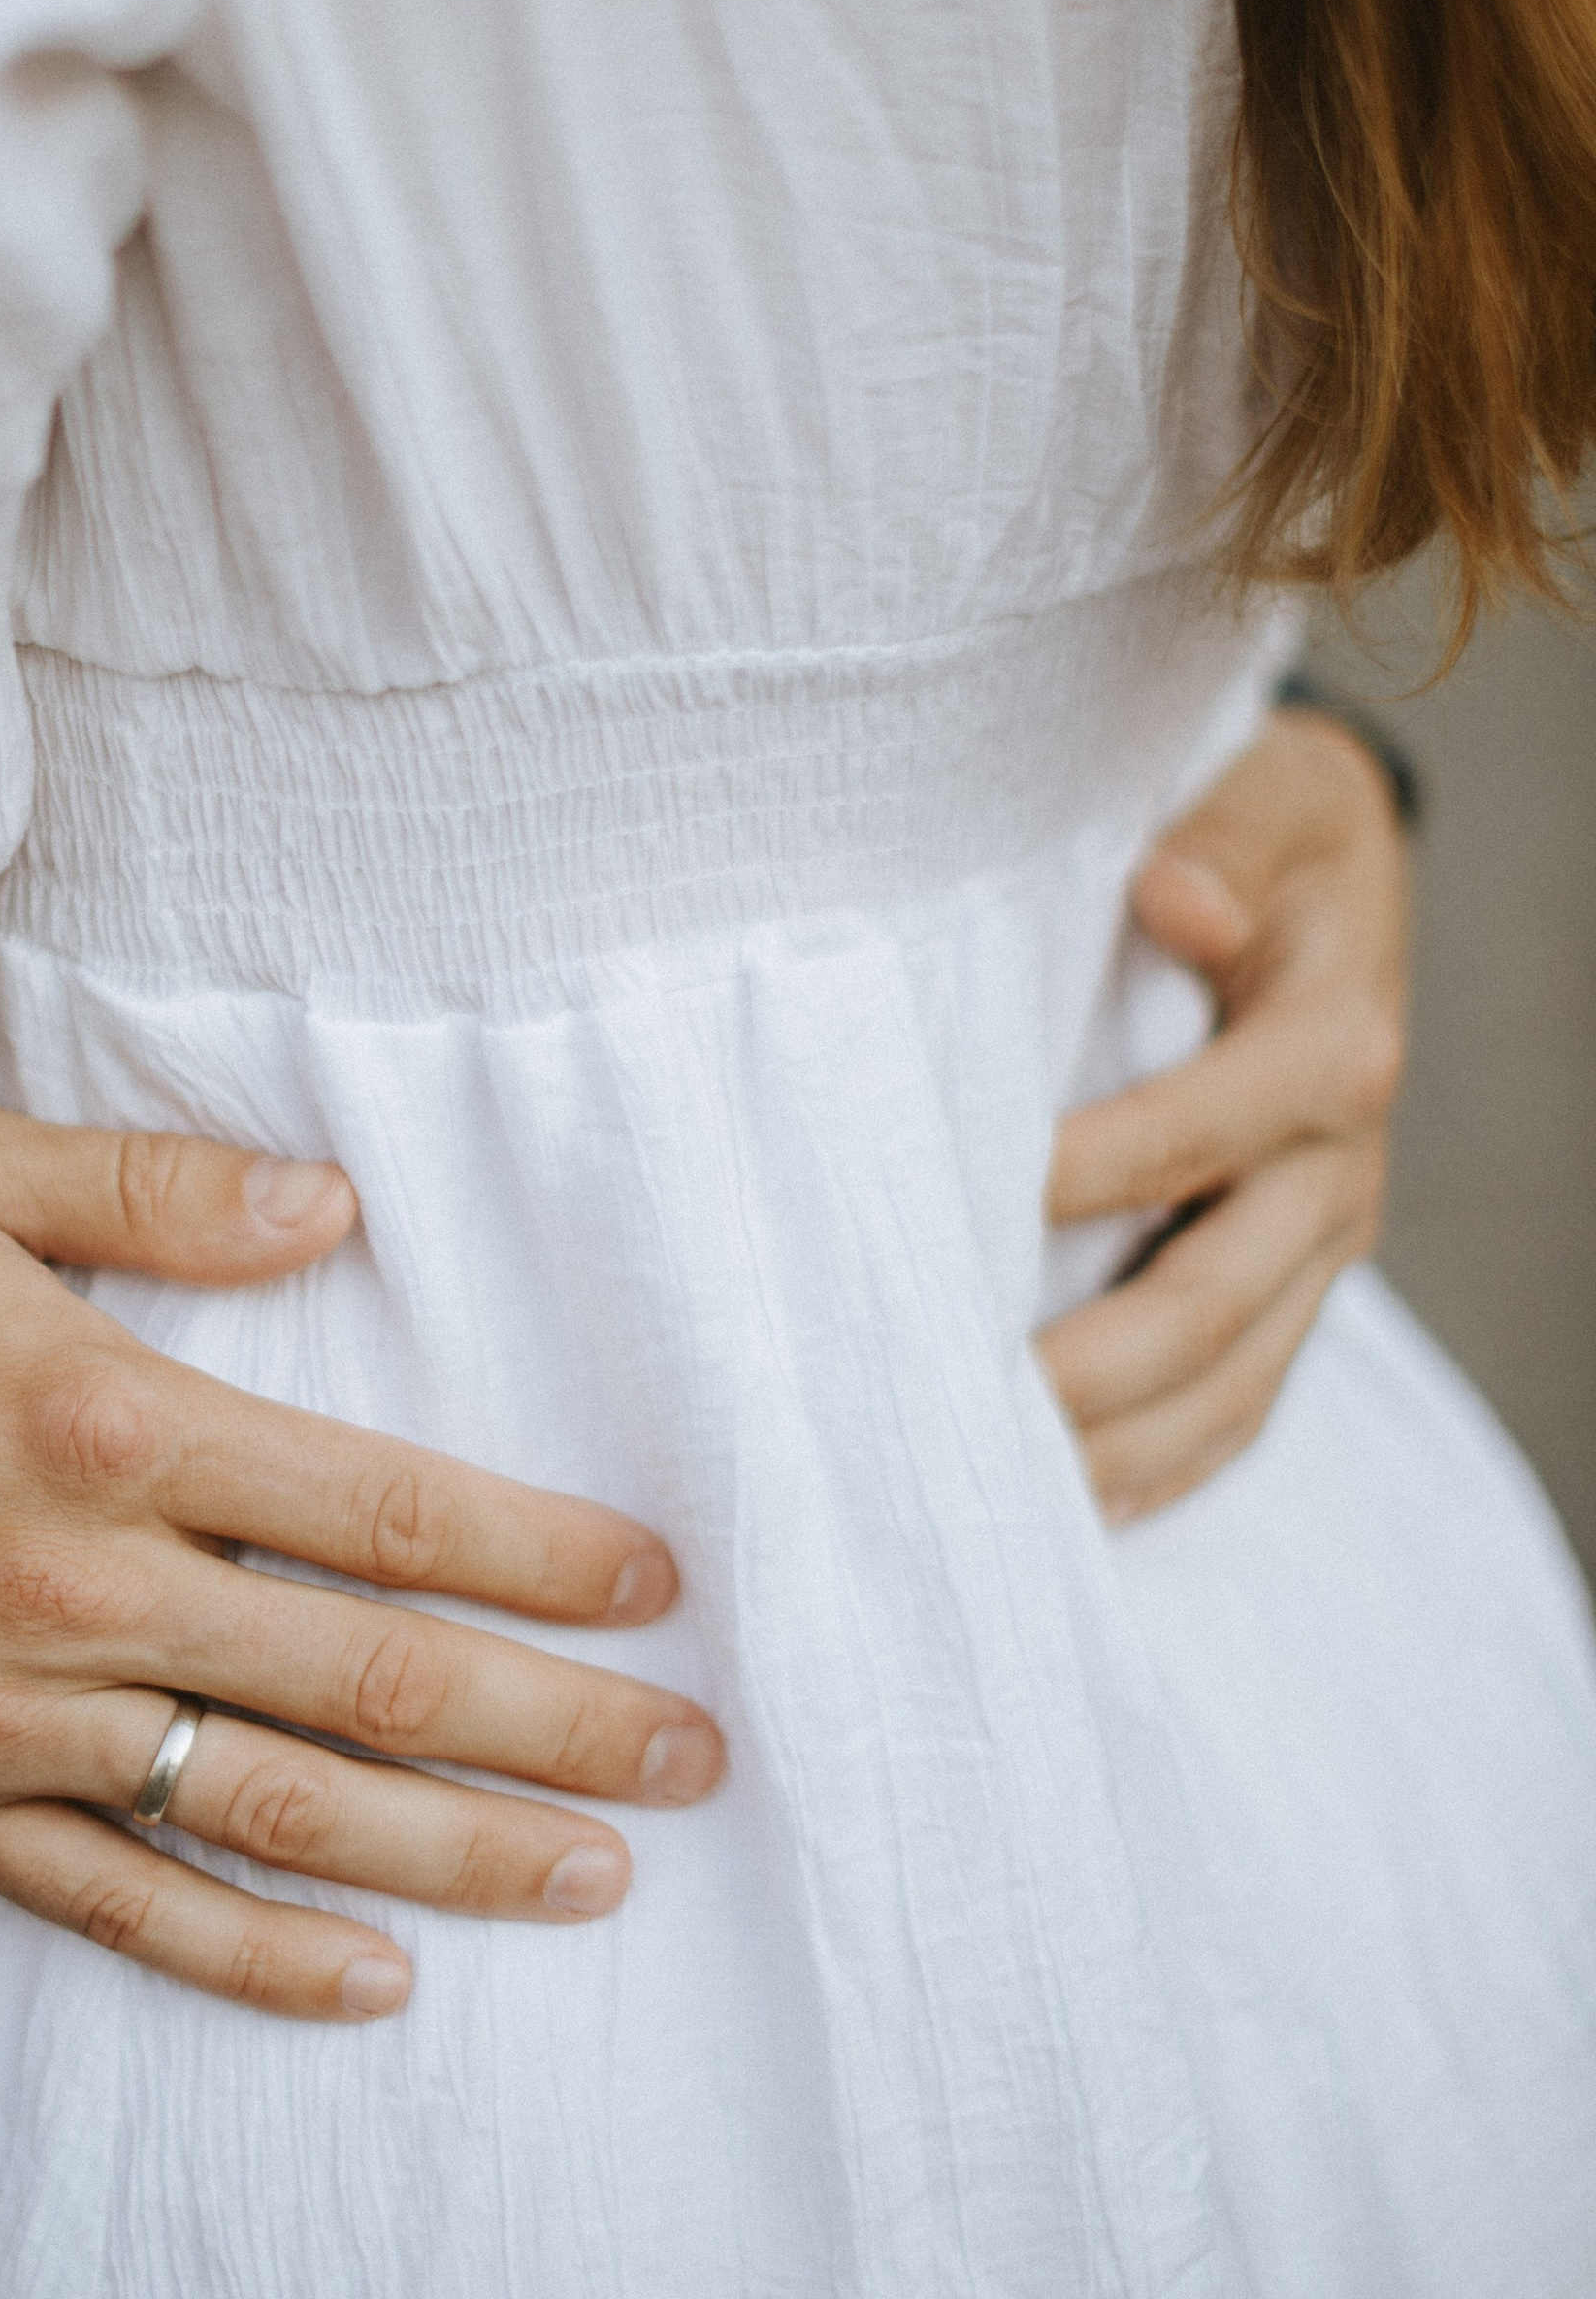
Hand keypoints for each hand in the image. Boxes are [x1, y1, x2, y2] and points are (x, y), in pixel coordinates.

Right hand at [0, 1103, 719, 2024]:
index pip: (381, 1510)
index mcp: (104, 1424)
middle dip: (556, 1728)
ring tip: (596, 1878)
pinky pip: (119, 1908)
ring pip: (276, 1815)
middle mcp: (76, 1592)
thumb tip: (339, 1203)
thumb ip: (162, 1187)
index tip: (657, 1586)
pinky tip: (374, 1987)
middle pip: (371, 1681)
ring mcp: (5, 1724)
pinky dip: (253, 1961)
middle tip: (699, 1758)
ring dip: (453, 1856)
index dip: (539, 1555)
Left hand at [1038, 706, 1408, 1522]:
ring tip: (997, 1501)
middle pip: (1212, 1299)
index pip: (1191, 1136)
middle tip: (957, 1411)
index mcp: (1330, 1046)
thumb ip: (1223, 841)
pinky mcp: (1299, 1279)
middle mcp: (1339, 1163)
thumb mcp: (1274, 793)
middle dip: (1088, 1371)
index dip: (1084, 1180)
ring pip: (1231, 1377)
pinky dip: (1169, 1461)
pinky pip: (1246, 1395)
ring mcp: (1324, 1236)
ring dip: (1118, 1445)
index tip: (964, 1215)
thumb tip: (1173, 899)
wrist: (1341, 874)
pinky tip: (1079, 1505)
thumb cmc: (1277, 830)